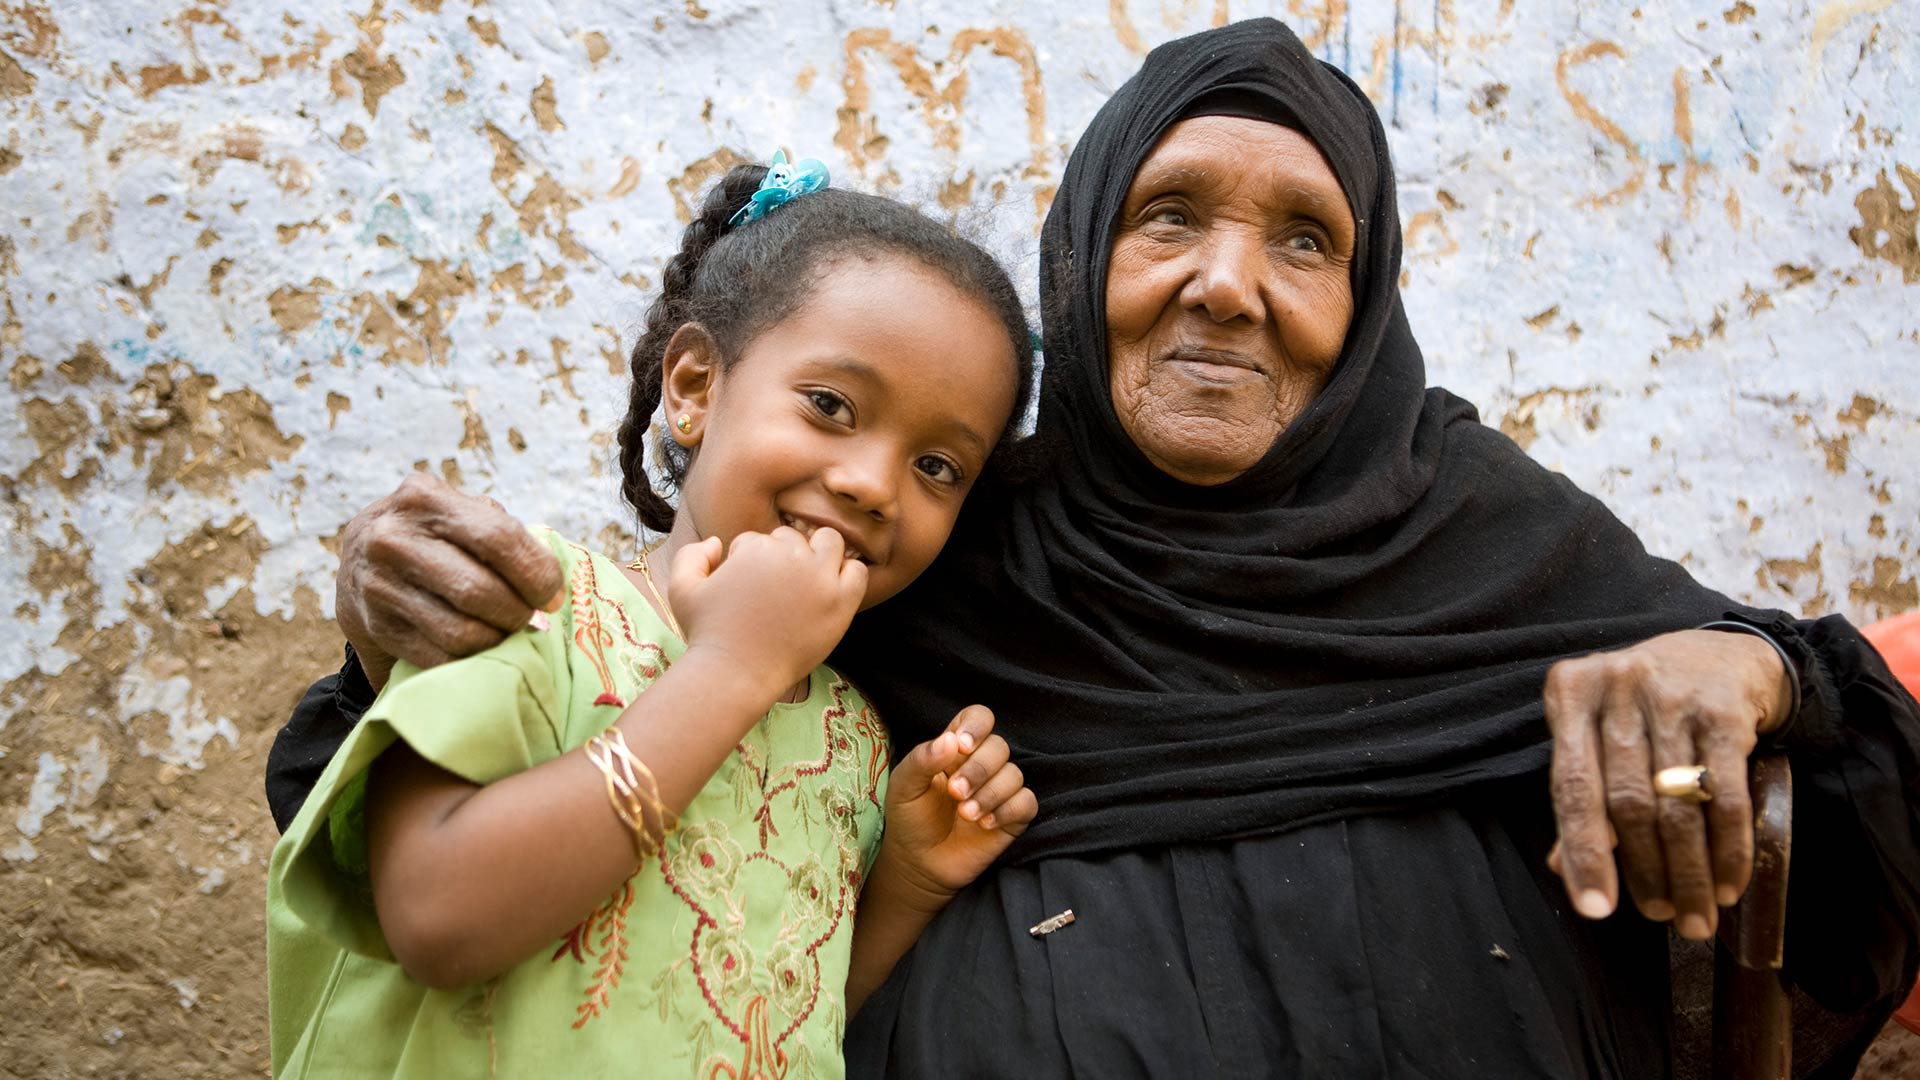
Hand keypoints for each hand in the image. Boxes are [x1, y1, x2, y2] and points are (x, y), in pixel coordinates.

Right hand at [336, 472, 563, 687]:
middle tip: (532, 618)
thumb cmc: (432, 536)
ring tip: (507, 632)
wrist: (358, 562)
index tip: (553, 595)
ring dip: (498, 640)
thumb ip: (502, 532)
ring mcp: (380, 585)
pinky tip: (481, 650)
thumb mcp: (457, 512)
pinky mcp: (377, 627)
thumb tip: (552, 584)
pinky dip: (471, 660)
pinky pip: (439, 657)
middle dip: (519, 612)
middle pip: (478, 590)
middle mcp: (394, 538)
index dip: (536, 572)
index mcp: (424, 498)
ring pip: (461, 632)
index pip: (498, 537)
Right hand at [668, 526, 866, 698]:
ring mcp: (819, 578)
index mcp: (757, 547)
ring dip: (818, 554)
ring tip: (804, 582)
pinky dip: (847, 575)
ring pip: (830, 542)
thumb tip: (719, 542)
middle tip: (774, 590)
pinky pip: (857, 571)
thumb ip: (692, 555)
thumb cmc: (707, 634)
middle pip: (793, 538)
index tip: (746, 590)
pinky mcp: (840, 602)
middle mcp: (791, 556)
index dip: (747, 562)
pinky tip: (829, 593)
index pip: (758, 539)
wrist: (735, 673)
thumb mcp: (682, 589)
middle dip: (781, 556)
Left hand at [873, 705, 1038, 907]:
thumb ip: (923, 759)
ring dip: (990, 794)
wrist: (918, 862)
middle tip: (955, 793)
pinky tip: (985, 824)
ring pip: (1015, 775)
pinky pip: (1027, 802)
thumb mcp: (904, 786)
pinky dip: (1008, 810)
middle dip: (978, 770)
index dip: (976, 726)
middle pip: (999, 747)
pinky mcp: (1012, 817)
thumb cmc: (910, 818)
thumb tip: (951, 740)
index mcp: (956, 748)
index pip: (979, 718)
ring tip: (965, 814)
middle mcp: (981, 764)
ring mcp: (999, 790)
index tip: (962, 746)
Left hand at [1543, 628, 1793, 939]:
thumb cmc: (1641, 707)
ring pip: (1677, 805)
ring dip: (1689, 873)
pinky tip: (1728, 885)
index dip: (1583, 853)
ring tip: (1694, 916)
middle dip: (1645, 872)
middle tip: (1660, 918)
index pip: (1572, 786)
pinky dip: (1729, 850)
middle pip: (1627, 802)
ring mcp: (1672, 696)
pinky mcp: (1725, 712)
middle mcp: (1618, 688)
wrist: (1720, 655)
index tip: (1595, 910)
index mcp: (1571, 693)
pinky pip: (1727, 798)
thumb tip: (1560, 868)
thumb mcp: (1599, 734)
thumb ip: (1581, 794)